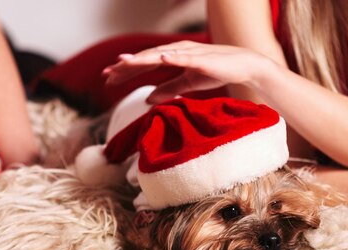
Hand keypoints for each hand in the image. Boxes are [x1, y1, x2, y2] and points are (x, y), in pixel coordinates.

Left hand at [103, 41, 271, 103]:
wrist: (241, 66)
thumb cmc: (215, 72)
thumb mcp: (187, 84)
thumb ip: (168, 89)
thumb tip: (147, 99)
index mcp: (171, 58)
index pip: (144, 63)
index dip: (125, 70)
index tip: (108, 78)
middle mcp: (176, 52)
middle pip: (146, 58)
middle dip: (126, 66)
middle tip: (106, 74)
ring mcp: (188, 53)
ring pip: (160, 55)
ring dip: (142, 59)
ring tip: (124, 64)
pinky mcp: (201, 59)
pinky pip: (185, 57)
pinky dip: (172, 56)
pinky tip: (160, 57)